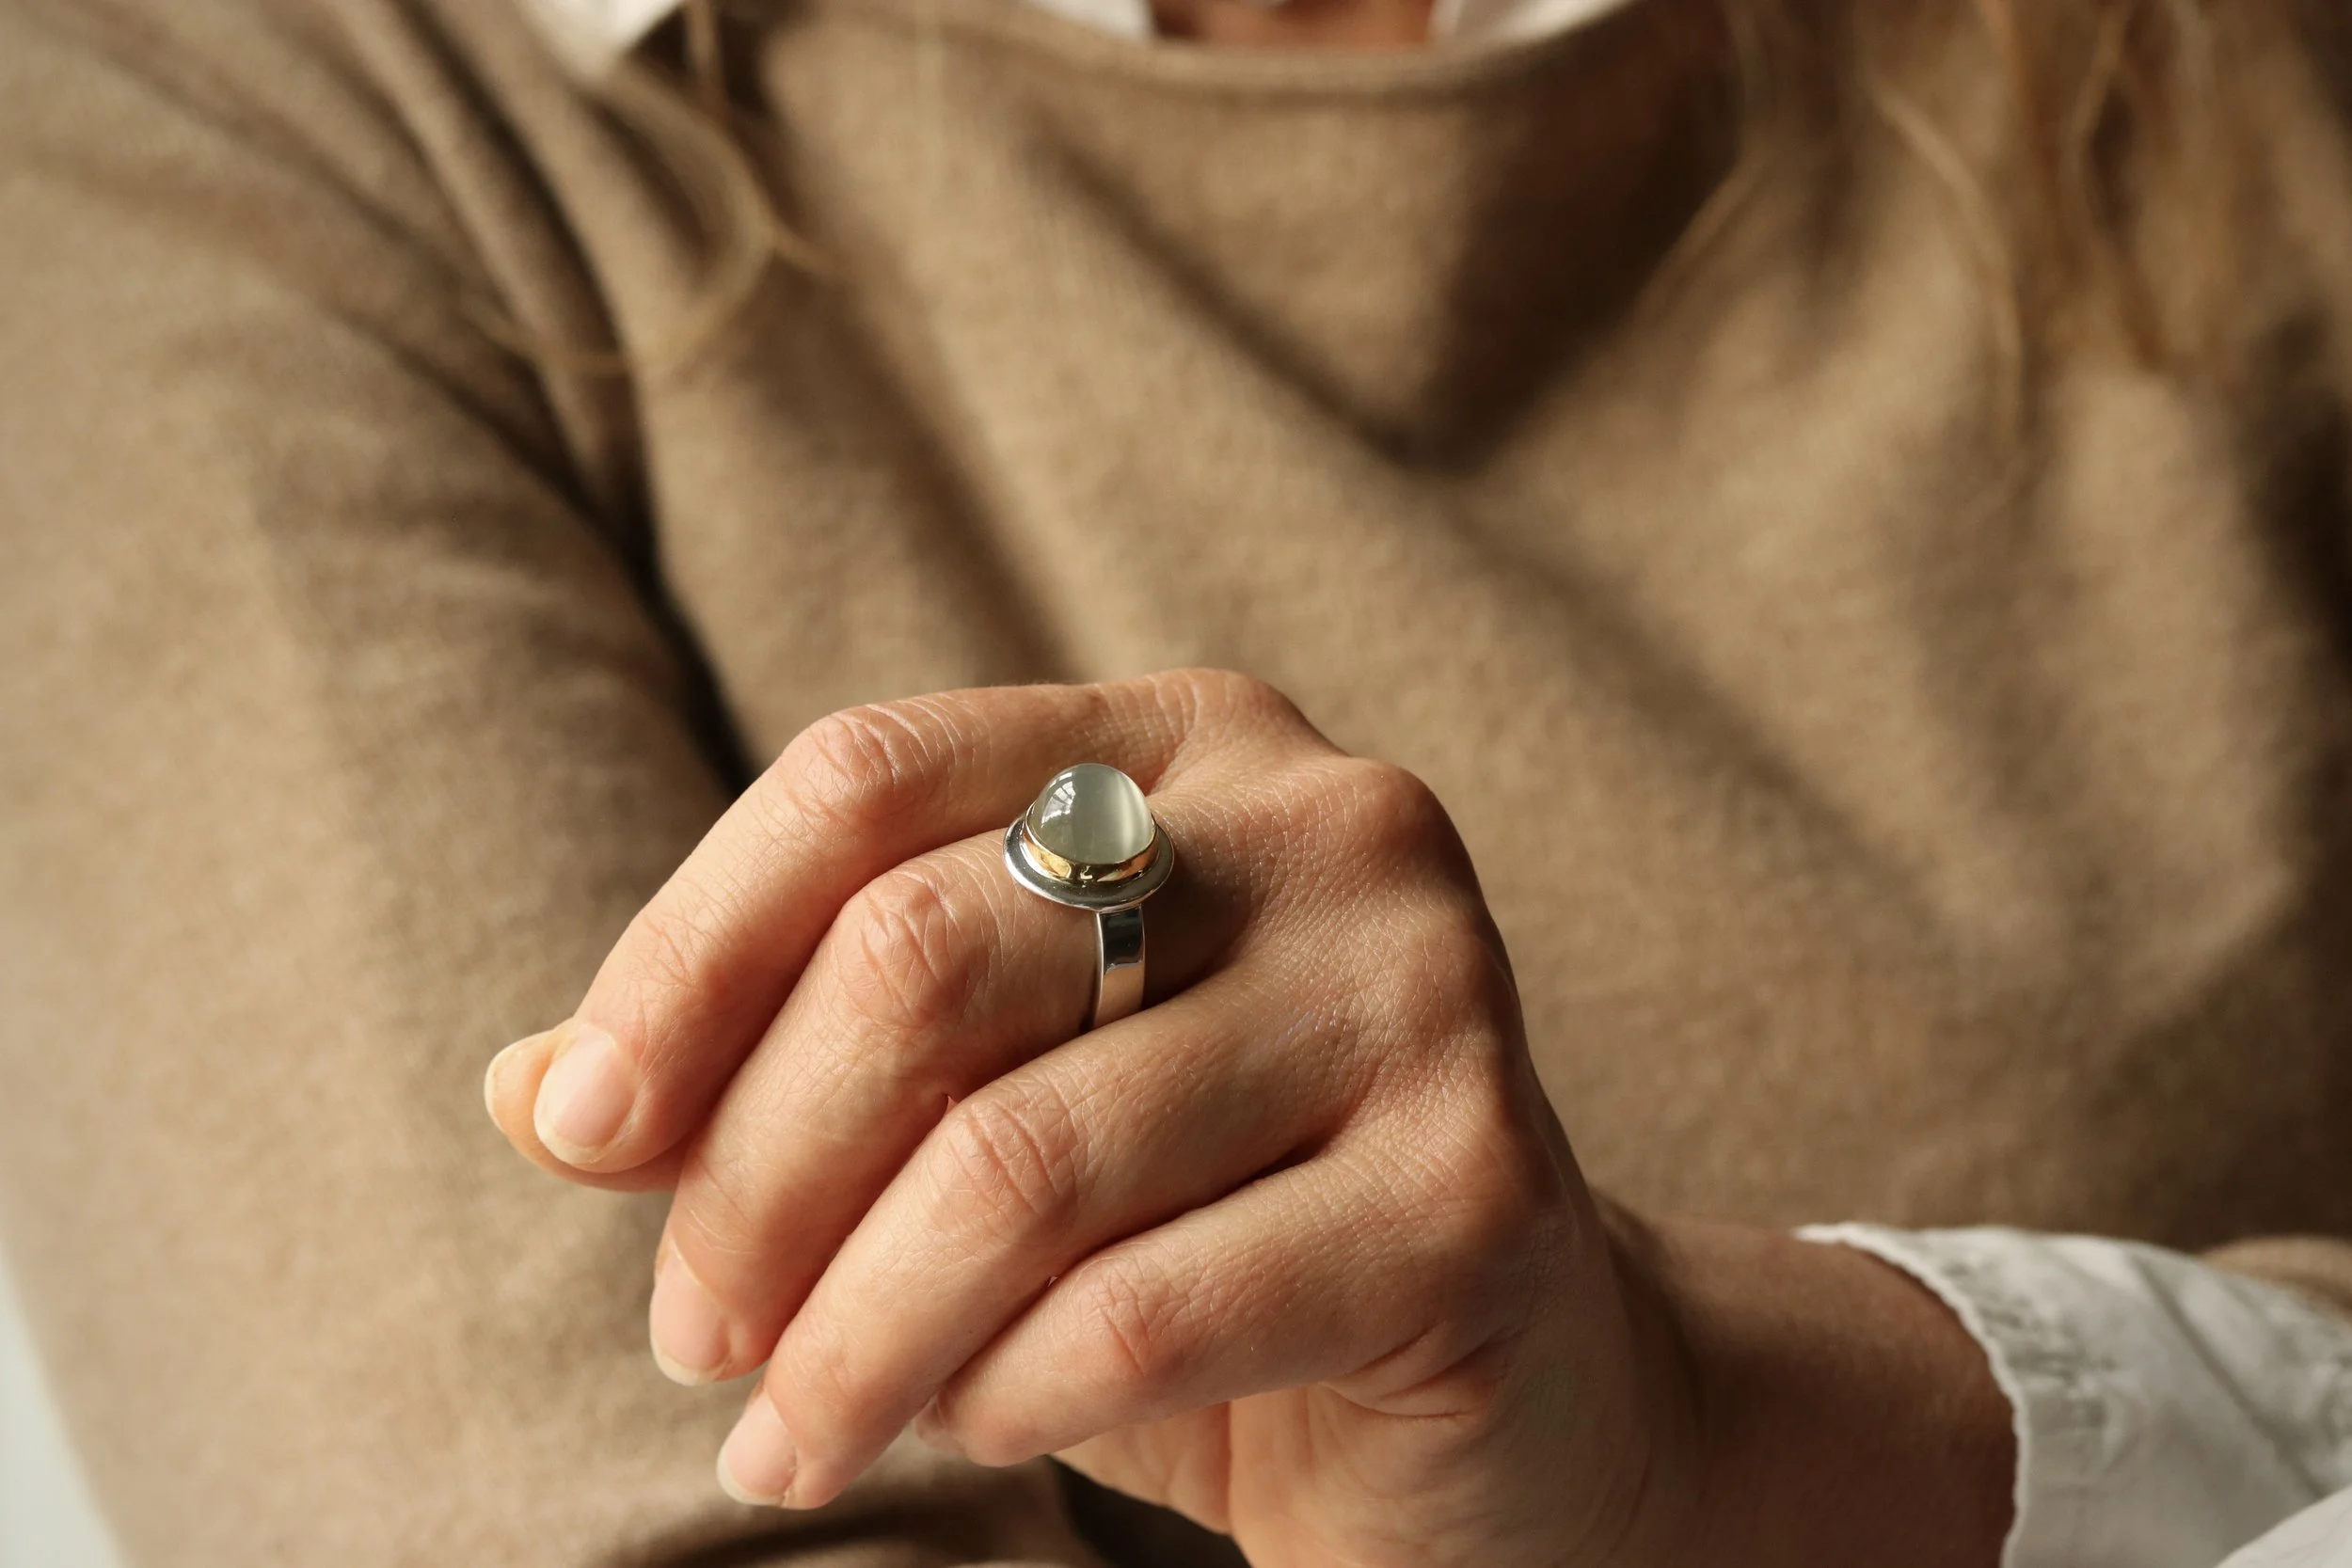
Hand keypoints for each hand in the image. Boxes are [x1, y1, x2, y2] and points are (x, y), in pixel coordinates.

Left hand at [483, 669, 2014, 1566]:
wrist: (1516, 1385)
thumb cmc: (1206, 1232)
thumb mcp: (978, 1123)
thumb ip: (778, 1077)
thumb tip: (528, 1088)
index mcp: (1183, 744)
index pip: (865, 775)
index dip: (686, 950)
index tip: (589, 1129)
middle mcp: (1323, 819)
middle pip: (922, 953)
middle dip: (753, 1181)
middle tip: (694, 1341)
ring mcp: (1426, 986)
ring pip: (1017, 1160)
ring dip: (850, 1335)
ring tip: (786, 1438)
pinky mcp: (1480, 1186)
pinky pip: (1147, 1308)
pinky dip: (1003, 1392)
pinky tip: (968, 1433)